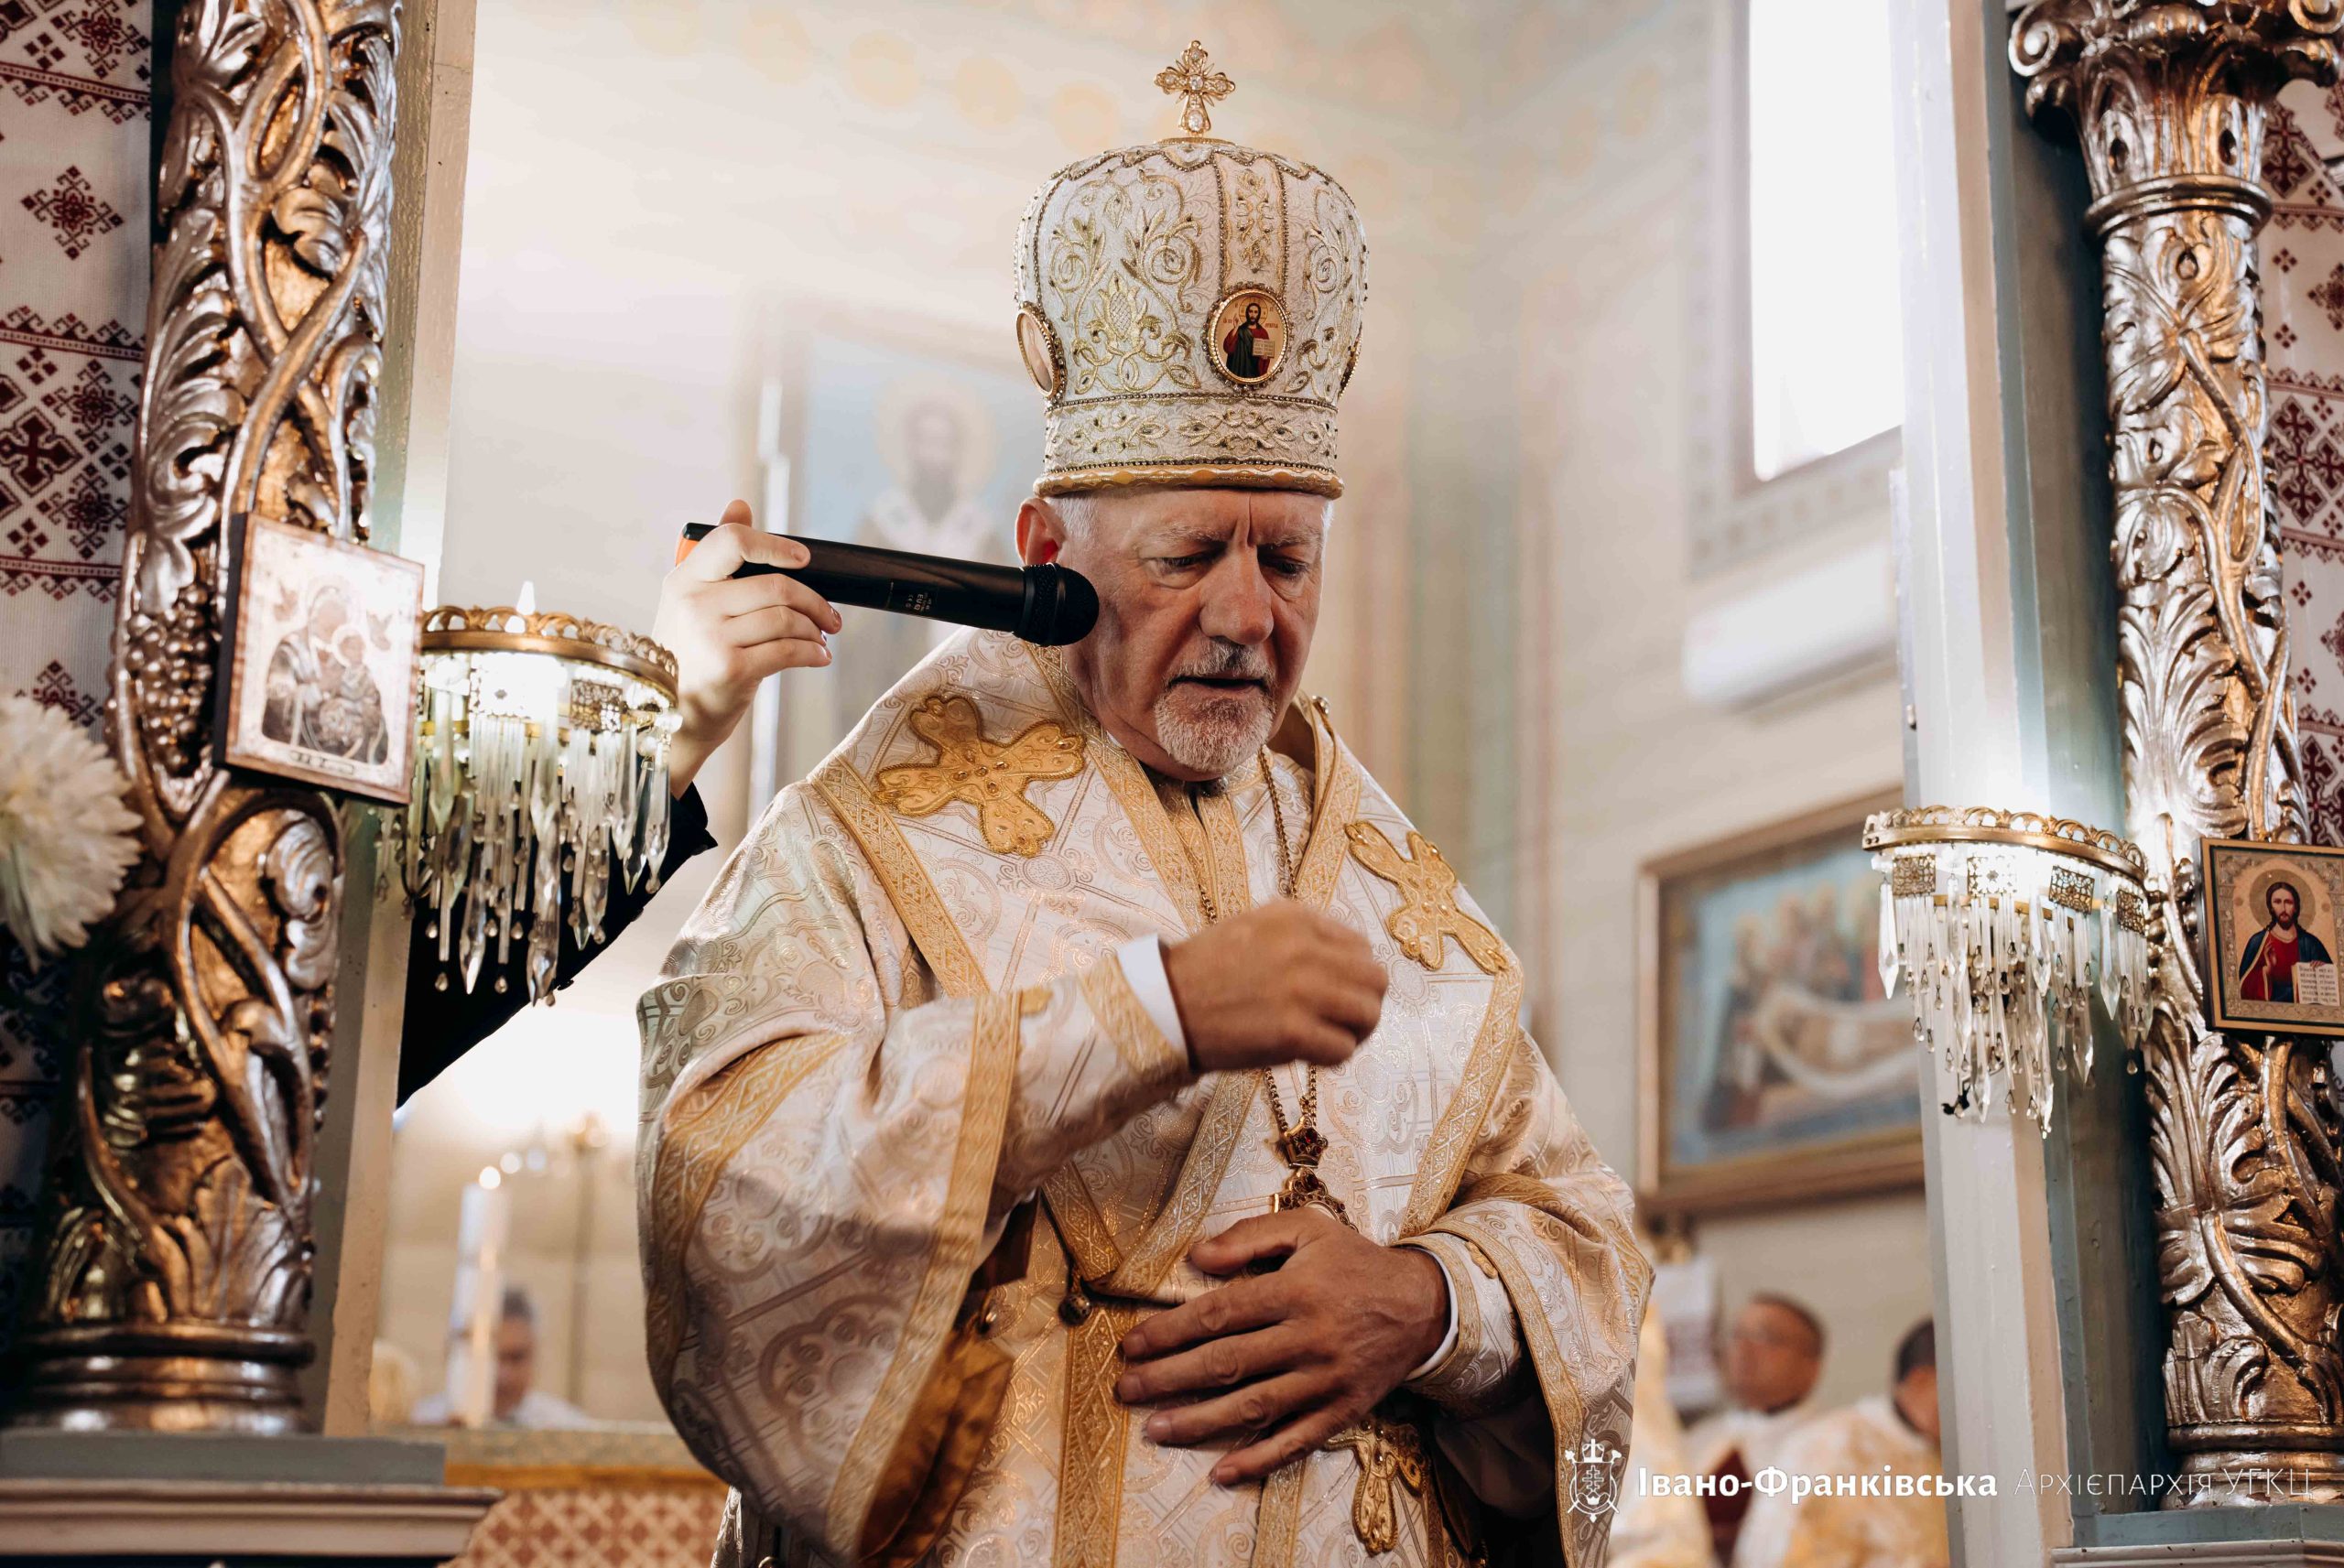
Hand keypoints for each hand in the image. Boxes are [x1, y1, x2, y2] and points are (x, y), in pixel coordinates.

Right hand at [655, 501, 841, 792]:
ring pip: (786, 618)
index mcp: (684, 579)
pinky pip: (788, 650)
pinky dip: (812, 652)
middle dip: (814, 600)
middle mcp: (694, 604)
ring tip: (822, 637)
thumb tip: (740, 505)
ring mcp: (711, 637)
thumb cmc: (690, 656)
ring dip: (816, 628)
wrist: (673, 718)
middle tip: (830, 615)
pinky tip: (818, 656)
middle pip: (774, 585)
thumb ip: (719, 557)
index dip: (775, 545)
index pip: (732, 541)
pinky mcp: (730, 669)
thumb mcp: (693, 602)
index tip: (803, 558)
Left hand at [1115, 1209, 1448, 1483]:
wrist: (1424, 1305)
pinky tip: (1221, 1472)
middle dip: (1170, 1378)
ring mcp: (1326, 1380)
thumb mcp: (1308, 1228)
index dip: (1171, 1331)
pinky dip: (1259, 1460)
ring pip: (1254, 1407)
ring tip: (1155, 1429)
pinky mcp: (1343, 1411)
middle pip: (1228, 1363)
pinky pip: (1296, 1442)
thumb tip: (1198, 1256)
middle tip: (1127, 1389)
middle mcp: (1309, 1338)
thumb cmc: (1354, 1262)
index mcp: (1295, 1291)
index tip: (1133, 1344)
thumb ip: (1251, 1236)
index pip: (1220, 1314)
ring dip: (1200, 1422)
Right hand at [1159, 900, 1384, 1072]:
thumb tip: (1345, 964)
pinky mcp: (1292, 1032)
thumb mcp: (1255, 927)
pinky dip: (1333, 1057)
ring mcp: (1301, 990)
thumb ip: (1301, 936)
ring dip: (1355, 1033)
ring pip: (1368, 1014)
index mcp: (1297, 918)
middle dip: (1365, 1003)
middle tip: (1344, 1022)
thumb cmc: (1204, 971)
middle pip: (1376, 979)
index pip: (1361, 947)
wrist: (1163, 1006)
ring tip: (1331, 1040)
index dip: (1354, 975)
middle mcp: (1305, 948)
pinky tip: (1311, 1056)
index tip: (1336, 993)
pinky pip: (1343, 1049)